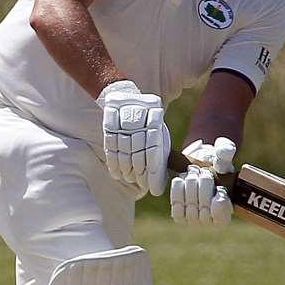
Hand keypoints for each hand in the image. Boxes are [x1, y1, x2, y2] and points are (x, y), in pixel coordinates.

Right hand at [98, 80, 168, 195]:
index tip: (153, 187)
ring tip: (129, 180)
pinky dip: (113, 162)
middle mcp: (139, 119)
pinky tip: (117, 173)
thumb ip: (163, 147)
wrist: (126, 97)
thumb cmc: (147, 120)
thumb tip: (176, 169)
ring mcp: (123, 121)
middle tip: (141, 184)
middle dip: (139, 172)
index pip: (154, 151)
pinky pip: (110, 146)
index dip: (153, 172)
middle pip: (138, 153)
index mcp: (156, 120)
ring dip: (126, 169)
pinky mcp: (109, 123)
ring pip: (124, 151)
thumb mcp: (160, 129)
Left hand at [170, 137, 236, 226]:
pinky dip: (179, 189)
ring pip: (190, 202)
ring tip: (195, 175)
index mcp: (227, 214)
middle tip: (205, 173)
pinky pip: (177, 204)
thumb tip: (224, 151)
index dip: (219, 200)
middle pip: (204, 206)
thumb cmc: (215, 167)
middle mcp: (210, 222)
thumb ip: (226, 152)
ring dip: (191, 183)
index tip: (219, 188)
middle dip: (204, 183)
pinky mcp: (180, 216)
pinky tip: (183, 180)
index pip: (221, 216)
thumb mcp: (223, 158)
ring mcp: (194, 220)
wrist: (198, 169)